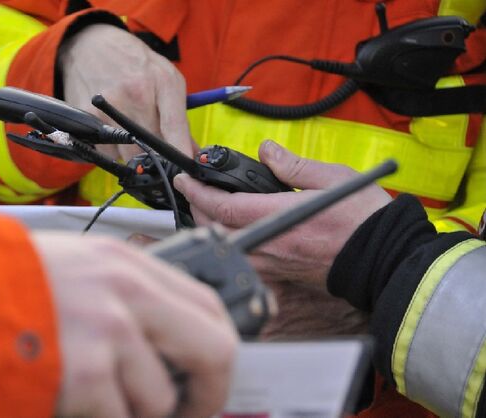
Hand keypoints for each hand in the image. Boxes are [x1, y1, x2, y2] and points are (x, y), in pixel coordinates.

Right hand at [31, 232, 237, 416]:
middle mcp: (128, 292)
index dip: (219, 349)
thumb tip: (168, 340)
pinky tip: (73, 399)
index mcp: (129, 265)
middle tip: (187, 409)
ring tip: (98, 394)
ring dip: (134, 410)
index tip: (205, 374)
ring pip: (160, 398)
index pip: (209, 306)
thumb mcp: (81, 271)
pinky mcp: (86, 372)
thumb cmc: (9, 285)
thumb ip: (129, 298)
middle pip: (214, 350)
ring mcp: (109, 331)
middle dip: (207, 392)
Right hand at [58, 24, 195, 160]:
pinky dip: (112, 148)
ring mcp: (107, 108)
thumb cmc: (135, 64)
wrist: (90, 45)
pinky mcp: (86, 118)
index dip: (181, 155)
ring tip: (130, 128)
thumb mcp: (166, 80)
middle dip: (156, 155)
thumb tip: (190, 154)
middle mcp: (133, 95)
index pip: (174, 129)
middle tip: (155, 145)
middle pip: (150, 149)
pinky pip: (106, 151)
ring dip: (132, 152)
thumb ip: (179, 119)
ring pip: (127, 155)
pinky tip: (113, 128)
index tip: (185, 173)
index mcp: (160, 83)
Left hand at [174, 140, 391, 288]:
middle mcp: (270, 244)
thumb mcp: (331, 177)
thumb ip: (292, 164)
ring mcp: (273, 264)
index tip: (185, 179)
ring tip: (208, 205)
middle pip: (216, 227)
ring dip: (211, 225)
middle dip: (197, 207)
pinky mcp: (280, 275)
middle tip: (193, 188)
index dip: (197, 192)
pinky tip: (232, 229)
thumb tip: (267, 150)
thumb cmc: (364, 221)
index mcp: (279, 217)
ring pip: (226, 244)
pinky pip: (243, 258)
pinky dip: (229, 241)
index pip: (222, 206)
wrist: (384, 260)